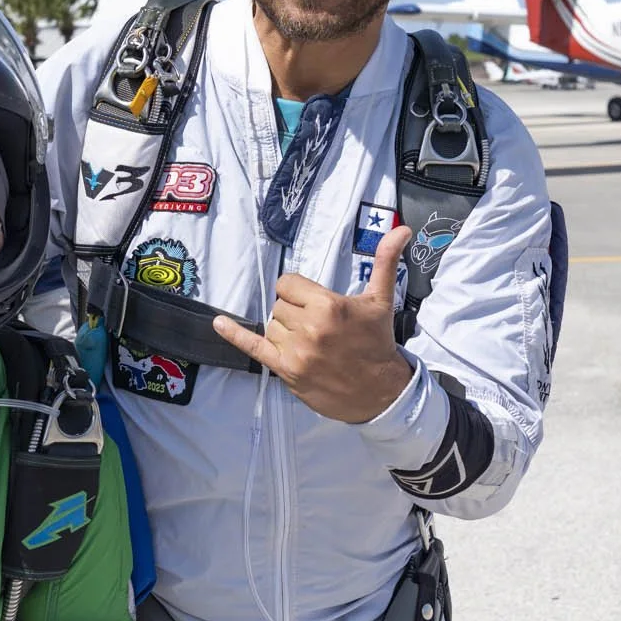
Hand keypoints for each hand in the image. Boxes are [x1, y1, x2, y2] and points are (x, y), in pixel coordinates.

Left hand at [212, 224, 415, 423]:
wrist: (381, 391)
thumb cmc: (378, 343)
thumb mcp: (381, 300)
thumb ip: (386, 261)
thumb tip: (402, 229)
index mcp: (328, 306)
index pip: (288, 284)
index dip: (298, 292)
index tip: (314, 303)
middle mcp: (309, 328)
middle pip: (279, 305)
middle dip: (294, 312)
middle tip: (318, 326)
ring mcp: (296, 351)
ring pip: (271, 326)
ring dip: (285, 330)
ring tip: (310, 341)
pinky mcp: (286, 371)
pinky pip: (253, 347)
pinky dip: (234, 334)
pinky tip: (219, 323)